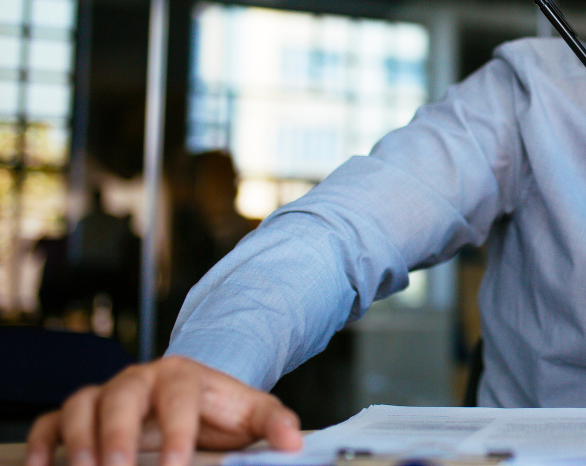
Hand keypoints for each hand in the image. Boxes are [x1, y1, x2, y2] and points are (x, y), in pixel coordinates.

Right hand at [25, 356, 301, 465]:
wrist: (195, 396)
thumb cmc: (220, 409)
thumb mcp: (251, 411)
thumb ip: (273, 423)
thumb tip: (294, 442)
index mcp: (184, 376)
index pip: (178, 396)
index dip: (176, 429)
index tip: (177, 464)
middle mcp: (140, 380)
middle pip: (121, 395)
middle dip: (116, 433)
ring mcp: (107, 395)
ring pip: (82, 405)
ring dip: (79, 439)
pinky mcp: (82, 414)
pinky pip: (53, 422)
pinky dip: (44, 441)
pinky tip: (44, 465)